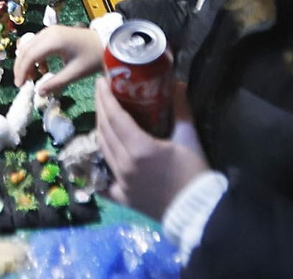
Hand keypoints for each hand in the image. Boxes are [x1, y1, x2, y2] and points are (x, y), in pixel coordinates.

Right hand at [15, 24, 103, 91]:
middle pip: (25, 50)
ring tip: (33, 78)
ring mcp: (50, 31)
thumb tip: (38, 92)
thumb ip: (55, 83)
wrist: (105, 42)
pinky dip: (35, 57)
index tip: (20, 86)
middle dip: (21, 67)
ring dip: (27, 62)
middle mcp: (48, 33)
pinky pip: (36, 44)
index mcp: (53, 41)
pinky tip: (43, 68)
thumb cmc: (92, 57)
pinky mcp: (52, 33)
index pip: (29, 56)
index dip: (22, 72)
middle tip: (23, 84)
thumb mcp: (75, 73)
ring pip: (29, 46)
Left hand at [95, 79, 210, 220]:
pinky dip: (97, 166)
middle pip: (105, 130)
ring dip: (100, 128)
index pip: (115, 117)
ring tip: (103, 113)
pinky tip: (95, 156)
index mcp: (140, 148)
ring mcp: (120, 182)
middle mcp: (124, 164)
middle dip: (100, 107)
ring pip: (102, 149)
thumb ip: (181, 109)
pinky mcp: (122, 197)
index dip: (105, 97)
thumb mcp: (189, 137)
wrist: (197, 212)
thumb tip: (176, 85)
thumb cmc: (194, 173)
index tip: (101, 81)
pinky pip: (102, 179)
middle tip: (101, 91)